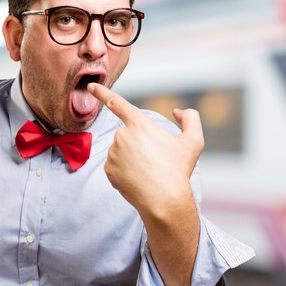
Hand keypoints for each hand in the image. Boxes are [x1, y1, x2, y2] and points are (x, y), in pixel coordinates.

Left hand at [87, 83, 203, 215]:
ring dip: (132, 157)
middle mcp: (121, 136)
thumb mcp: (194, 141)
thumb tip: (177, 111)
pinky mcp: (108, 170)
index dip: (102, 93)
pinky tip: (138, 178)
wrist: (164, 200)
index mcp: (139, 125)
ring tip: (148, 171)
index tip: (91, 86)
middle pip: (129, 135)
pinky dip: (126, 170)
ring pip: (122, 151)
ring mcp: (112, 154)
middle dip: (139, 144)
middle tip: (155, 160)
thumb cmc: (178, 170)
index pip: (117, 103)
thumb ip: (190, 118)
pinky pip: (116, 165)